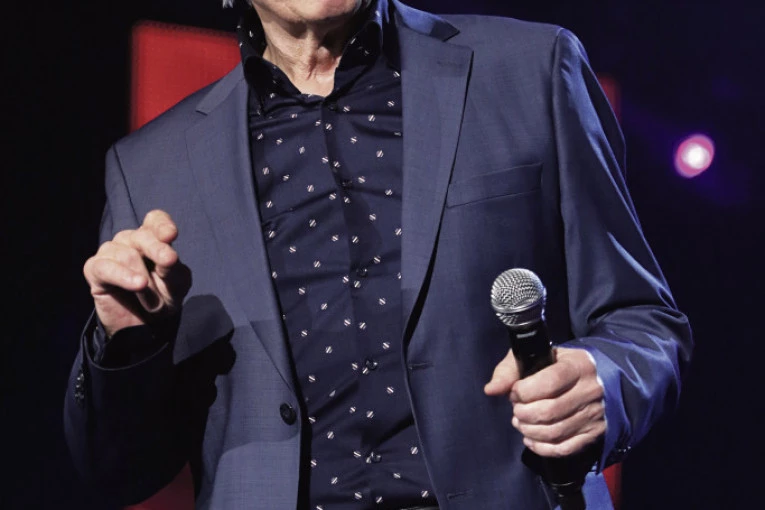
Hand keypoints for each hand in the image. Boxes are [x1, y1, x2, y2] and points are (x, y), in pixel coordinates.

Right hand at [83, 209, 191, 337]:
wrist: (144, 326)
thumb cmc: (162, 298)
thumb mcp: (177, 284)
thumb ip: (175, 269)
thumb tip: (168, 258)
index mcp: (152, 238)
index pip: (155, 220)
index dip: (161, 224)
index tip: (171, 235)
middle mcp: (130, 241)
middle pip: (142, 235)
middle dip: (158, 249)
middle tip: (169, 262)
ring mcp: (111, 252)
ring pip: (127, 254)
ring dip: (145, 279)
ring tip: (152, 300)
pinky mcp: (94, 269)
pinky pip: (106, 267)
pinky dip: (124, 276)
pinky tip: (137, 285)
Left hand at [484, 347, 604, 457]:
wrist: (596, 378)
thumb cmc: (556, 366)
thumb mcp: (534, 358)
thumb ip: (509, 370)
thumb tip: (491, 389)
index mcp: (577, 365)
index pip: (550, 382)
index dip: (525, 391)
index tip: (515, 392)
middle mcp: (590, 390)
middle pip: (550, 411)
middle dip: (524, 413)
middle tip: (516, 409)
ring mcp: (594, 414)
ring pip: (555, 432)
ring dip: (529, 431)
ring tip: (520, 422)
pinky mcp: (594, 434)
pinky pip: (564, 449)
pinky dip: (541, 448)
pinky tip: (531, 439)